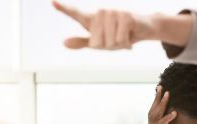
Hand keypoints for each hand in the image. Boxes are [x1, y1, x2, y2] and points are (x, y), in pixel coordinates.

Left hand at [52, 1, 192, 49]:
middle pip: (97, 42)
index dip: (64, 8)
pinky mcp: (125, 15)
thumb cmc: (119, 35)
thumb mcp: (100, 42)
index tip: (52, 2)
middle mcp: (101, 13)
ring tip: (123, 37)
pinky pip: (120, 39)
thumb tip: (64, 42)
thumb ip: (82, 42)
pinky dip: (126, 42)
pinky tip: (130, 36)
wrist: (143, 29)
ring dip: (118, 45)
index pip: (76, 13)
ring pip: (109, 41)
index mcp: (92, 19)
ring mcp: (113, 12)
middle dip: (108, 47)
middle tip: (117, 40)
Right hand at [127, 86, 176, 123]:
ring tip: (167, 92)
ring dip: (161, 103)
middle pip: (153, 111)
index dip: (158, 105)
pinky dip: (167, 119)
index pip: (155, 116)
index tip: (161, 93)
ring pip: (155, 116)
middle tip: (161, 85)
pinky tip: (174, 113)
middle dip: (157, 98)